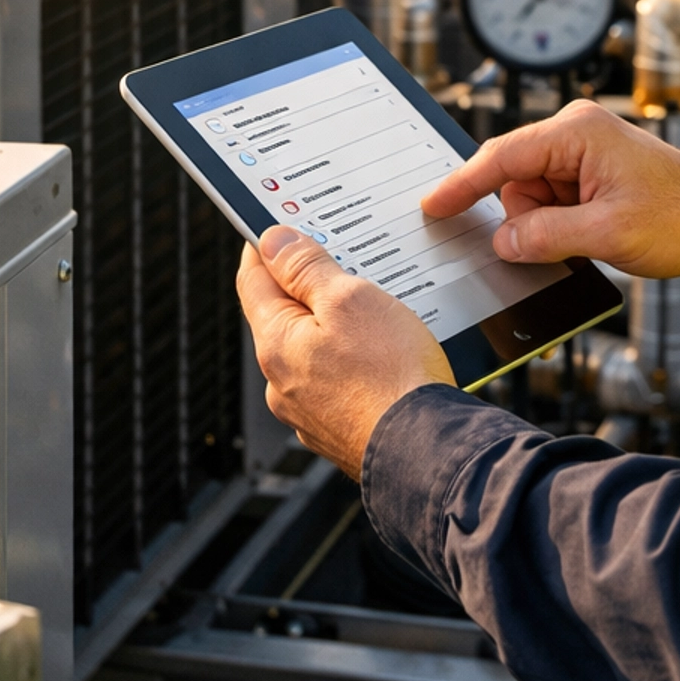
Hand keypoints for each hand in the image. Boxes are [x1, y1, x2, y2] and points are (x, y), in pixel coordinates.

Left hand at [237, 227, 454, 478]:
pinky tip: (382, 356)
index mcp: (276, 344)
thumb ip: (306, 268)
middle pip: (282, 316)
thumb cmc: (392, 378)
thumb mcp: (350, 299)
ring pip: (312, 351)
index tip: (275, 228)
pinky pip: (336, 381)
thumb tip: (273, 242)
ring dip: (333, 327)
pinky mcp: (338, 430)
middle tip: (338, 259)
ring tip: (373, 311)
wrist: (428, 452)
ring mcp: (309, 412)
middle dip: (305, 286)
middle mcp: (282, 383)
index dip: (263, 247)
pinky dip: (351, 362)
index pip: (252, 280)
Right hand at [420, 100, 679, 281]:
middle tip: (564, 240)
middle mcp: (576, 132)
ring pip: (530, 195)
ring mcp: (583, 151)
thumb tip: (502, 241)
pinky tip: (587, 235)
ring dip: (545, 225)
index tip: (434, 206)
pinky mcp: (590, 172)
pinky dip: (558, 224)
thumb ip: (545, 236)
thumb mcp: (607, 233)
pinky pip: (551, 201)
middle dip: (524, 217)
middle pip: (514, 178)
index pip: (502, 156)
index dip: (463, 184)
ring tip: (589, 236)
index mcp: (578, 132)